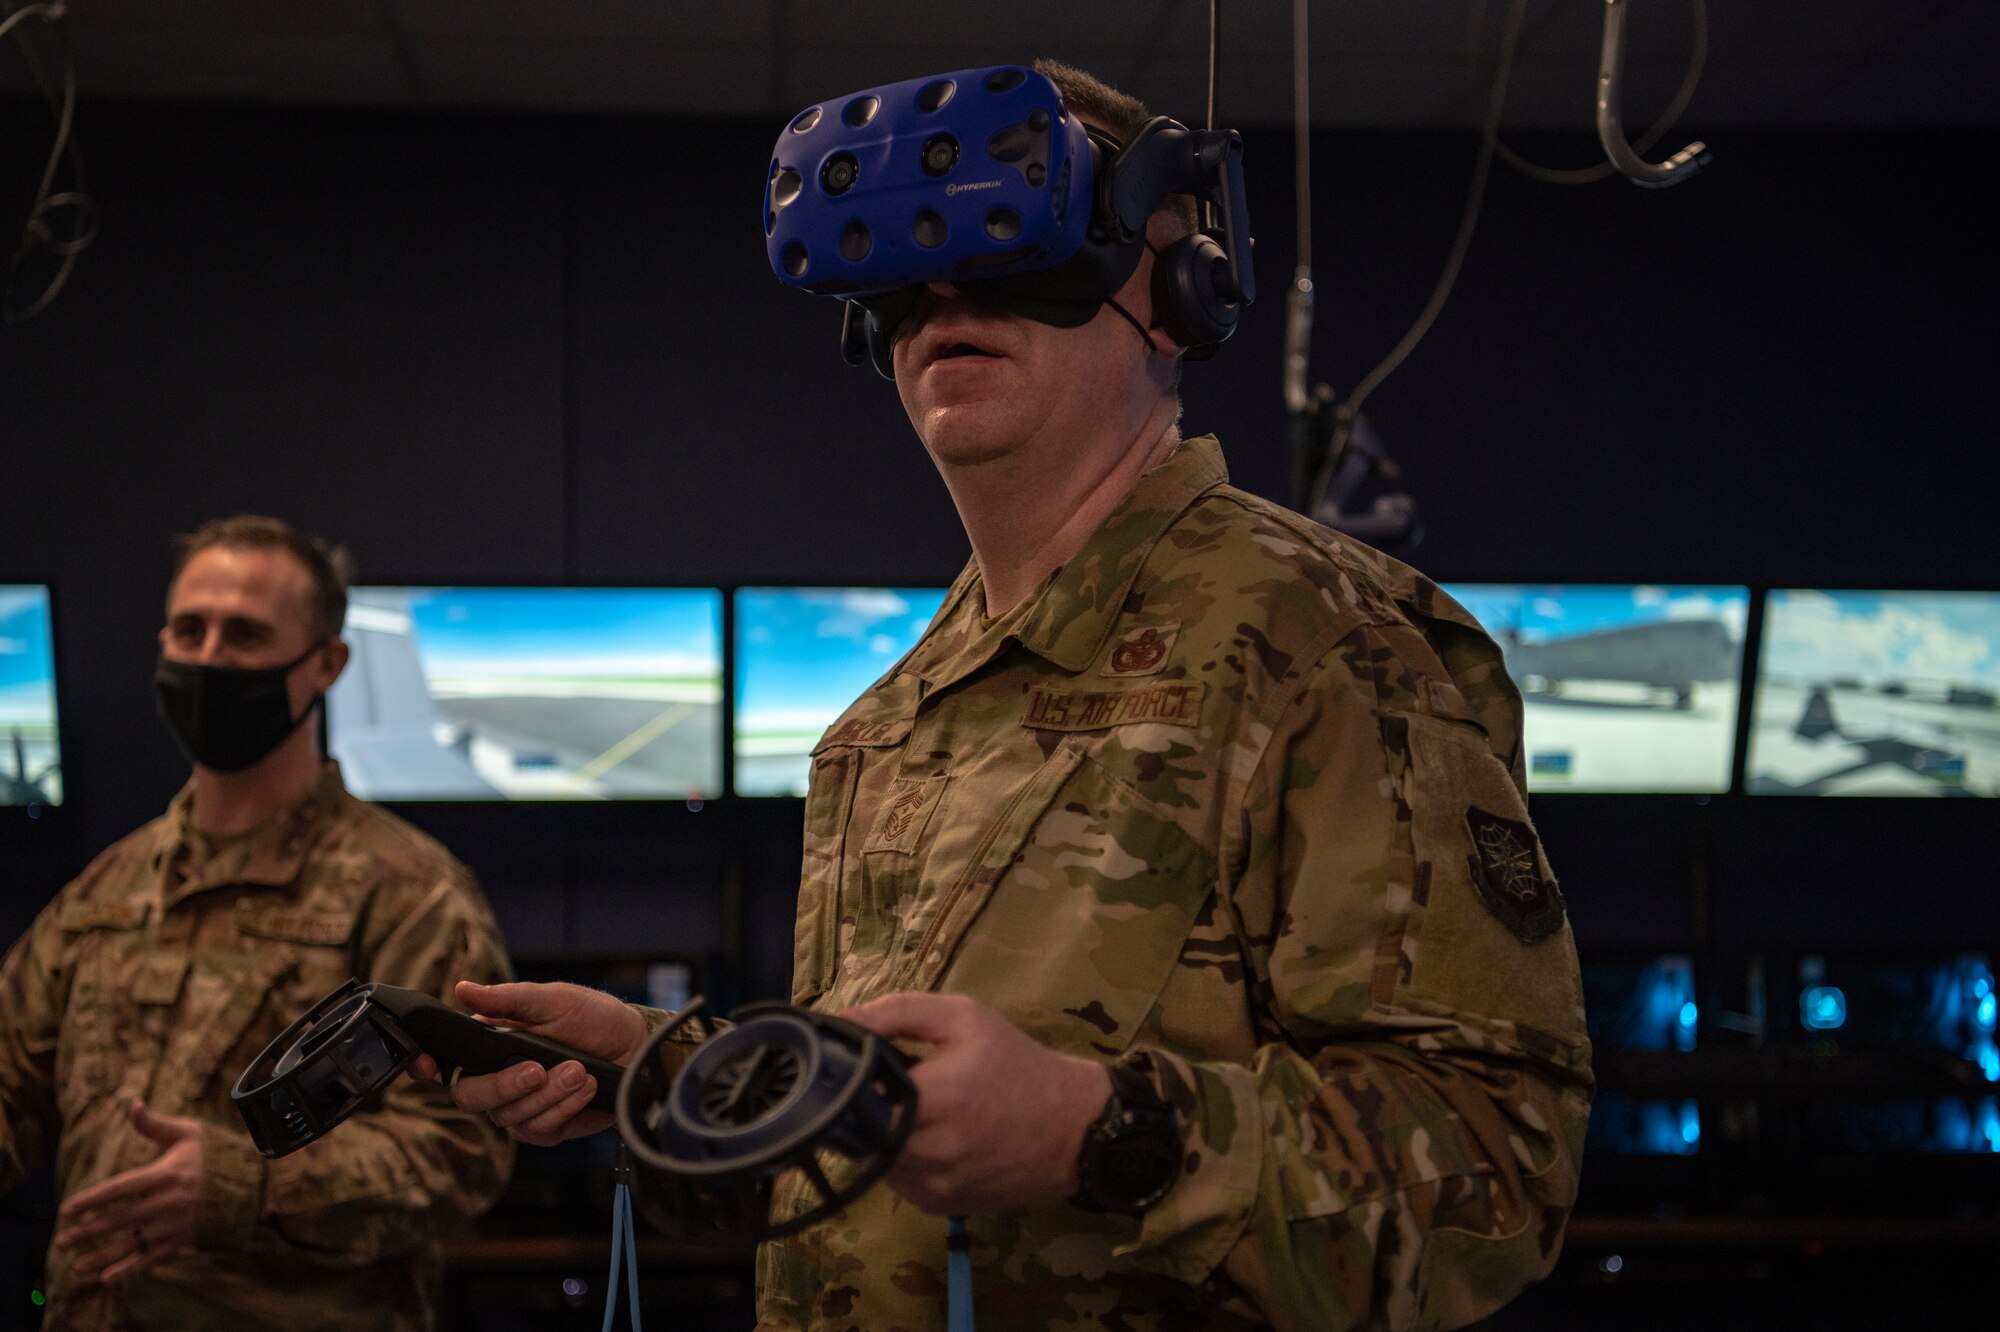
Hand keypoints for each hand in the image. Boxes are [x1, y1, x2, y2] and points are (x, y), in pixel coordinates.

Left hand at [54, 1100, 202, 1282]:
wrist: (246, 1183)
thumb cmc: (209, 1156)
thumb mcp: (187, 1134)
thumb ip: (155, 1124)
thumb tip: (132, 1104)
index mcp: (166, 1174)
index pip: (121, 1188)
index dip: (92, 1199)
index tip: (66, 1210)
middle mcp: (170, 1201)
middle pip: (121, 1219)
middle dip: (88, 1232)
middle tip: (61, 1241)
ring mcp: (176, 1224)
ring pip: (133, 1243)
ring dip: (102, 1257)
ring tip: (75, 1266)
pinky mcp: (183, 1241)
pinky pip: (152, 1258)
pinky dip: (130, 1271)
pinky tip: (106, 1279)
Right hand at [410, 980, 646, 1146]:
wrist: (635, 1046)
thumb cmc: (593, 1017)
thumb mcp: (554, 999)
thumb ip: (509, 999)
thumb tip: (463, 989)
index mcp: (490, 1046)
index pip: (445, 1063)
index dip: (426, 1068)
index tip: (425, 1066)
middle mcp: (498, 1080)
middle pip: (471, 1097)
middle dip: (503, 1085)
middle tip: (538, 1068)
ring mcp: (521, 1107)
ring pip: (509, 1116)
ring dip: (548, 1094)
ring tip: (579, 1070)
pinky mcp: (547, 1128)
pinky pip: (539, 1130)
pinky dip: (563, 1107)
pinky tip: (585, 1087)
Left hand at [841, 992, 1109, 1215]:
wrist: (1073, 1127)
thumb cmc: (1017, 1064)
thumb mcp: (963, 1018)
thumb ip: (896, 1013)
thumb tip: (840, 1021)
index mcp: (935, 1100)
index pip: (856, 1100)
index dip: (850, 1084)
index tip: (861, 1068)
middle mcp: (931, 1153)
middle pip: (862, 1133)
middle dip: (867, 1109)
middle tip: (891, 1087)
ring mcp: (935, 1188)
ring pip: (877, 1161)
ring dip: (884, 1135)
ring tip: (918, 1110)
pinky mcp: (941, 1207)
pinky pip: (900, 1182)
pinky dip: (905, 1159)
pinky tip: (932, 1137)